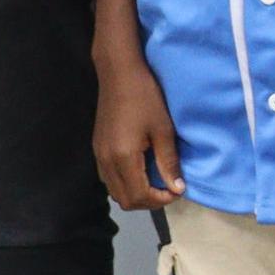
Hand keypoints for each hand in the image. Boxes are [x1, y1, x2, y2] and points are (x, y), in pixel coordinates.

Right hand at [94, 54, 185, 209]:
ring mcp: (99, 156)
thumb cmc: (145, 96)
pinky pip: (109, 179)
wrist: (119, 73)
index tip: (177, 190)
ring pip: (115, 192)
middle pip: (125, 200)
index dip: (161, 200)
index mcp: (123, 158)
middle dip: (149, 201)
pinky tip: (140, 170)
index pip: (139, 196)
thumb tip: (178, 188)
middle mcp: (106, 162)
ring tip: (156, 182)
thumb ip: (168, 162)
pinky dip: (125, 183)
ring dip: (136, 194)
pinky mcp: (97, 148)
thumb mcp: (163, 129)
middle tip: (168, 188)